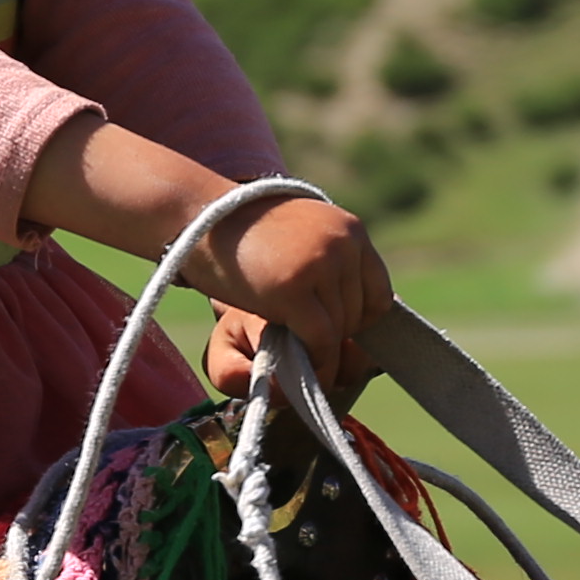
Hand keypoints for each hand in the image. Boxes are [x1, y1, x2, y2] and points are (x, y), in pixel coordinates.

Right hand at [195, 196, 386, 393]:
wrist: (200, 217)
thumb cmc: (246, 234)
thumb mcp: (304, 237)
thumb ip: (333, 263)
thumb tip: (359, 309)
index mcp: (350, 230)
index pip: (379, 294)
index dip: (359, 322)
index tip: (335, 333)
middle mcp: (342, 244)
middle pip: (359, 316)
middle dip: (338, 339)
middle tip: (312, 351)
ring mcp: (319, 265)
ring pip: (341, 331)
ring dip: (324, 353)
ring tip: (301, 357)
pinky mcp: (294, 289)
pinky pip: (321, 340)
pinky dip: (315, 360)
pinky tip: (299, 362)